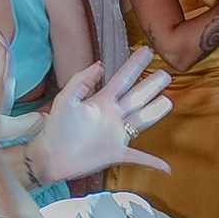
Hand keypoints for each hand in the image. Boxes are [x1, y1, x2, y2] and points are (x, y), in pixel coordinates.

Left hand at [33, 50, 173, 185]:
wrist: (50, 155)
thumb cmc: (56, 127)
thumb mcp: (66, 99)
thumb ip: (81, 81)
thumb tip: (100, 64)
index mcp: (101, 100)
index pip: (123, 79)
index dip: (135, 65)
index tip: (147, 51)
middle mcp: (113, 115)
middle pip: (138, 97)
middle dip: (151, 85)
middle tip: (166, 74)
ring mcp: (116, 134)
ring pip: (141, 120)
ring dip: (155, 111)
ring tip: (169, 101)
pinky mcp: (116, 153)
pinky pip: (138, 157)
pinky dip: (152, 162)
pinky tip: (165, 166)